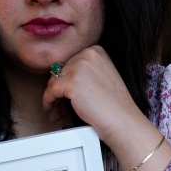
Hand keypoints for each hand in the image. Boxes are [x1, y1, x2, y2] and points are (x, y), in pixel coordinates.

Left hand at [43, 46, 170, 170]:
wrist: (122, 120)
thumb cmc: (114, 104)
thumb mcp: (101, 76)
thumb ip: (83, 71)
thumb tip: (58, 76)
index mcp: (95, 51)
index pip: (69, 63)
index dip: (66, 80)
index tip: (66, 94)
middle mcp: (87, 54)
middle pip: (59, 71)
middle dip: (58, 90)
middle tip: (61, 106)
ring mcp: (79, 67)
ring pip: (53, 81)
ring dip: (53, 98)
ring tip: (57, 111)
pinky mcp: (71, 82)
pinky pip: (50, 91)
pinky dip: (48, 103)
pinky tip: (52, 111)